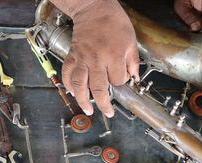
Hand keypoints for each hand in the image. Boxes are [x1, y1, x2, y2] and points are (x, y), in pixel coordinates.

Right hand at [51, 0, 139, 116]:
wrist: (93, 7)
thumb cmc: (113, 21)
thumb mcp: (131, 40)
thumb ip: (133, 61)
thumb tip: (133, 77)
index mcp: (113, 55)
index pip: (117, 80)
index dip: (121, 84)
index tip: (121, 80)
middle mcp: (96, 59)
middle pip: (98, 88)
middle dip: (103, 104)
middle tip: (107, 112)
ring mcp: (82, 58)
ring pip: (80, 84)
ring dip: (83, 100)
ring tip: (87, 110)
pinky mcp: (72, 55)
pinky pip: (67, 73)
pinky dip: (68, 85)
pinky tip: (73, 92)